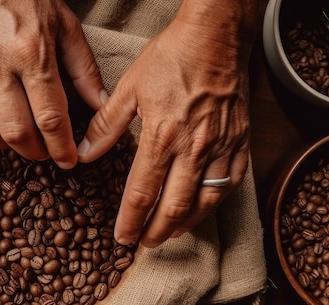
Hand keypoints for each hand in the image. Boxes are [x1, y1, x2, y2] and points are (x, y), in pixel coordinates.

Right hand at [0, 0, 106, 168]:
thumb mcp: (65, 25)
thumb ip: (83, 68)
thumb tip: (100, 104)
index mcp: (32, 53)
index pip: (50, 116)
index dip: (62, 146)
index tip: (70, 160)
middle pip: (17, 130)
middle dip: (36, 152)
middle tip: (48, 154)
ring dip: (6, 145)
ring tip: (22, 143)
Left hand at [78, 1, 257, 247]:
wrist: (217, 37)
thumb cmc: (172, 57)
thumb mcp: (129, 88)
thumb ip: (107, 126)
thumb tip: (87, 154)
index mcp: (162, 137)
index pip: (142, 193)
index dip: (130, 221)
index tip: (122, 237)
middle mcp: (193, 149)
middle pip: (174, 208)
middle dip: (157, 232)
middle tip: (145, 244)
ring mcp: (221, 147)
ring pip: (205, 202)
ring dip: (186, 225)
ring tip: (170, 233)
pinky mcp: (240, 141)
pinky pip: (232, 183)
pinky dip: (215, 203)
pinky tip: (203, 208)